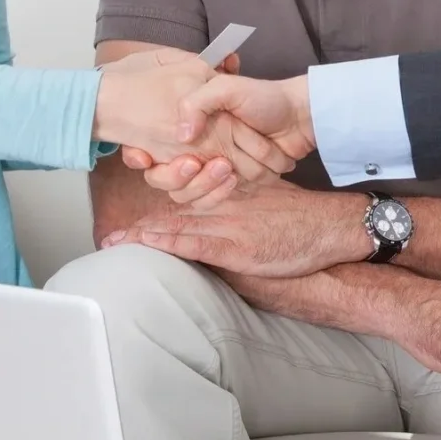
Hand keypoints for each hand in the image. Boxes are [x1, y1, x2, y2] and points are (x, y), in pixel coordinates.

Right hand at [94, 50, 294, 184]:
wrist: (298, 119)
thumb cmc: (264, 98)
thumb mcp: (228, 87)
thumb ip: (198, 102)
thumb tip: (181, 134)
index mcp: (185, 126)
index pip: (148, 150)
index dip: (139, 158)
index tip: (145, 159)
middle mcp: (192, 150)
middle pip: (164, 179)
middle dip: (176, 176)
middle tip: (194, 163)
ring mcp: (208, 169)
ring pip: (187, 194)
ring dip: (203, 185)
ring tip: (226, 168)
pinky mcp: (227, 184)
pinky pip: (211, 200)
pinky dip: (220, 192)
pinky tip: (234, 178)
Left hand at [96, 181, 366, 277]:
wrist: (331, 226)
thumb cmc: (305, 217)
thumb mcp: (271, 198)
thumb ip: (246, 203)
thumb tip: (230, 211)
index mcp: (232, 193)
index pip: (187, 197)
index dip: (156, 206)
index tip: (134, 214)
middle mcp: (224, 205)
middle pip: (173, 212)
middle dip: (140, 223)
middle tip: (109, 235)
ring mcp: (229, 225)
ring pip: (177, 227)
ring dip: (143, 237)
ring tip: (113, 243)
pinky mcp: (237, 246)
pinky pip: (195, 244)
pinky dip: (167, 244)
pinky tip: (146, 244)